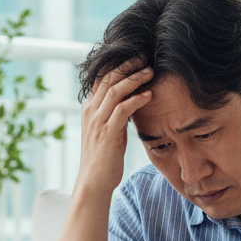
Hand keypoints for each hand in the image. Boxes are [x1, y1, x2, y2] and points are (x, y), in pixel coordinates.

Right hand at [77, 59, 153, 196]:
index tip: (136, 59)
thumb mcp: (106, 130)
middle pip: (108, 78)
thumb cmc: (103, 158)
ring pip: (115, 90)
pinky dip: (137, 99)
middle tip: (145, 58)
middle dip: (127, 65)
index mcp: (89, 108)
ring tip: (150, 72)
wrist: (93, 181)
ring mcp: (98, 121)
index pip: (101, 78)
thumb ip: (114, 114)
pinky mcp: (108, 133)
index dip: (118, 65)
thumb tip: (130, 101)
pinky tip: (149, 95)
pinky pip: (123, 109)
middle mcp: (91, 111)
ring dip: (135, 78)